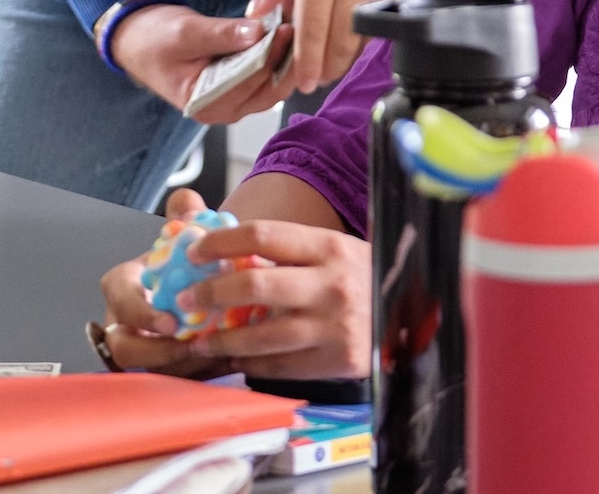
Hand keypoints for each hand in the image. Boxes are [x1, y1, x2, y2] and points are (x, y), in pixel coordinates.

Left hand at [97, 188, 372, 378]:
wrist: (412, 315)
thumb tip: (218, 240)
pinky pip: (284, 365)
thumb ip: (283, 248)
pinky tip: (237, 359)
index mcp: (327, 246)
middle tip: (186, 298)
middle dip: (211, 293)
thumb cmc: (360, 279)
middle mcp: (333, 284)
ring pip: (264, 335)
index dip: (220, 242)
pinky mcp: (340, 360)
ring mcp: (337, 325)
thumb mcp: (330, 249)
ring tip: (201, 339)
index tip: (195, 250)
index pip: (262, 235)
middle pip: (256, 284)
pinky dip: (254, 364)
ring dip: (224, 339)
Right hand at [97, 190, 236, 377]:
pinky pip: (175, 381)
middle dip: (157, 353)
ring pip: (152, 370)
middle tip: (193, 345)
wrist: (194, 286)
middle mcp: (127, 323)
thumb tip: (188, 202)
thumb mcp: (183, 237)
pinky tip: (229, 360)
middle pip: (124, 349)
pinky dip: (202, 373)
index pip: (118, 300)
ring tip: (221, 354)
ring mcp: (144, 350)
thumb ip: (183, 217)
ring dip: (186, 366)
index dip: (140, 314)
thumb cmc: (183, 263)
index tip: (169, 321)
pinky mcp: (165, 370)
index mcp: (125, 288)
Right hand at [109, 5, 291, 121]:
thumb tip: (258, 32)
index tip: (288, 27)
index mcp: (206, 103)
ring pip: (272, 84)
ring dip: (284, 56)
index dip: (271, 54)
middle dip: (285, 57)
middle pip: (268, 88)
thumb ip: (222, 35)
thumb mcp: (186, 32)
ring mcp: (233, 101)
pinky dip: (275, 55)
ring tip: (295, 25)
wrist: (137, 40)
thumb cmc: (153, 39)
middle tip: (300, 24)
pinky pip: (265, 75)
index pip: (250, 81)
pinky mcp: (238, 88)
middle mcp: (223, 110)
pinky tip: (283, 32)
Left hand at [249, 0, 434, 90]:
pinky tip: (360, 29)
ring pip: (370, 33)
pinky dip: (375, 27)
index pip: (311, 28)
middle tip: (315, 79)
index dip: (305, 62)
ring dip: (351, 53)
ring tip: (333, 59)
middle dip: (327, 68)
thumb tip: (258, 12)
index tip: (299, 83)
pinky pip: (393, 13)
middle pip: (343, 42)